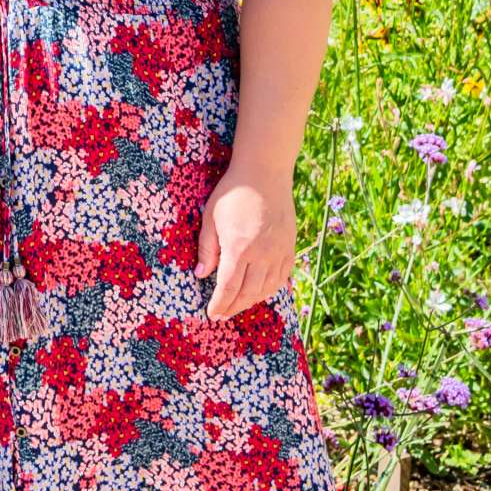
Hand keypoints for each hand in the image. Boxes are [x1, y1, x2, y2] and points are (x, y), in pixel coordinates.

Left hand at [195, 164, 295, 321]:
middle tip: (222, 316)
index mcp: (239, 248)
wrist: (265, 174)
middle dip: (233, 307)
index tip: (212, 314)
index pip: (228, 287)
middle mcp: (262, 254)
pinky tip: (259, 293)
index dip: (219, 304)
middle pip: (248, 293)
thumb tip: (200, 274)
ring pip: (266, 288)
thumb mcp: (210, 217)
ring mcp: (279, 252)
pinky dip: (269, 290)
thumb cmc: (233, 193)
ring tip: (237, 306)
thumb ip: (207, 248)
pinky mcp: (290, 248)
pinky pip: (281, 278)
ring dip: (251, 302)